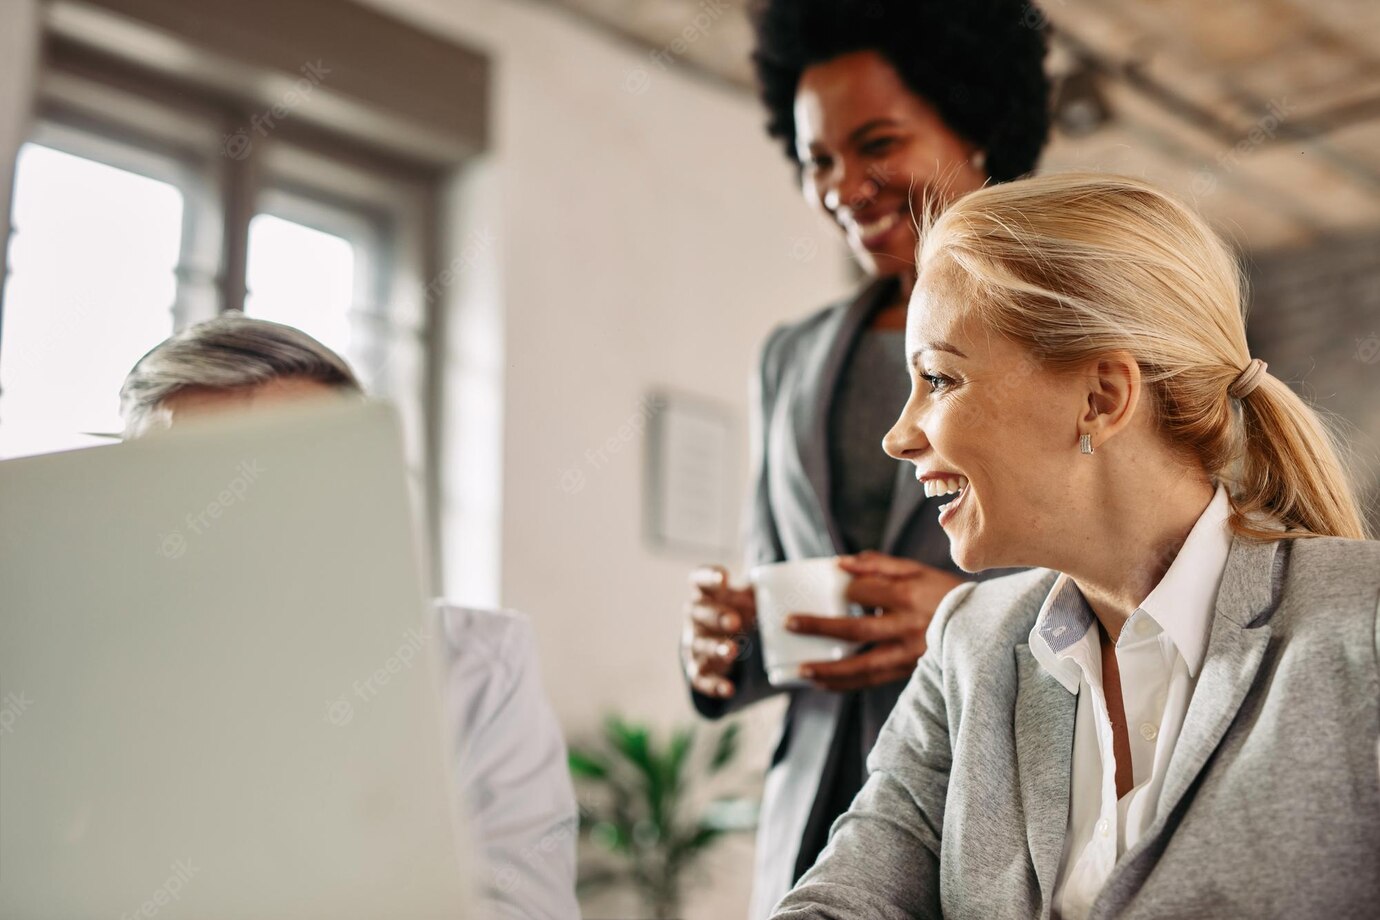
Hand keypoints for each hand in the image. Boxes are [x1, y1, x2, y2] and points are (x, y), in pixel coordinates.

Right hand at [681, 564, 756, 699]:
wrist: (724, 638)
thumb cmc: (740, 609)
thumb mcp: (749, 596)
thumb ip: (765, 590)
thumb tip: (796, 586)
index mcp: (706, 593)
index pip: (700, 579)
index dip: (709, 577)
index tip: (724, 578)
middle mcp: (696, 616)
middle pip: (699, 612)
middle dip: (716, 616)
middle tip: (734, 621)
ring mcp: (695, 642)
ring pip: (699, 645)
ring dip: (715, 648)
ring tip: (732, 652)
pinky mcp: (698, 668)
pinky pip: (701, 678)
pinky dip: (714, 685)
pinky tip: (729, 689)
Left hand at [787, 551, 963, 691]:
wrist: (985, 627)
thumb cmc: (944, 593)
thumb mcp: (917, 571)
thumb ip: (879, 564)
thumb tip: (840, 563)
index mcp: (909, 595)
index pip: (866, 591)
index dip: (844, 590)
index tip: (830, 588)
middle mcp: (908, 626)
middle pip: (858, 630)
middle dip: (820, 627)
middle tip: (790, 623)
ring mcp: (910, 654)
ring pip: (864, 666)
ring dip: (831, 670)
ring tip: (802, 671)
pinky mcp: (911, 673)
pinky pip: (874, 682)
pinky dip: (847, 684)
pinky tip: (825, 683)